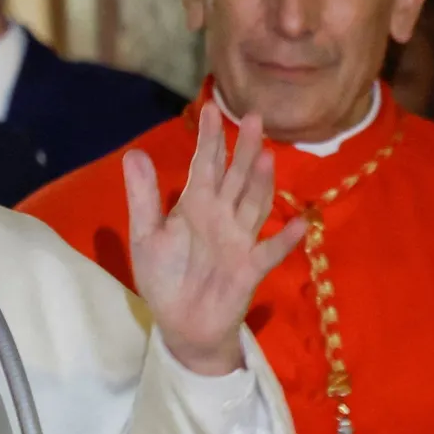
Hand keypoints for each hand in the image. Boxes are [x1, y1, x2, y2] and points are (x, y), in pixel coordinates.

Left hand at [125, 104, 304, 374]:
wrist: (181, 323)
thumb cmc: (165, 277)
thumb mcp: (146, 235)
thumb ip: (142, 196)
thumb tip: (134, 152)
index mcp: (195, 206)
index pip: (204, 165)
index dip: (210, 139)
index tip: (213, 109)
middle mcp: (221, 217)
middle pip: (235, 177)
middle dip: (243, 149)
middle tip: (255, 117)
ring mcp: (239, 240)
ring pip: (254, 204)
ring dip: (262, 182)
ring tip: (267, 156)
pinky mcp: (250, 268)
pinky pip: (270, 251)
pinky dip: (284, 238)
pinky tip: (299, 222)